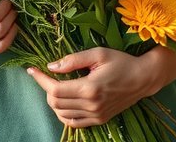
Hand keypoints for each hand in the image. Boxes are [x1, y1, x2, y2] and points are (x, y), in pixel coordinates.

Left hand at [26, 47, 158, 127]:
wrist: (143, 78)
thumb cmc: (122, 62)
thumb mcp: (98, 54)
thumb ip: (74, 60)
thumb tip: (52, 66)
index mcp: (89, 88)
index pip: (55, 89)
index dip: (41, 80)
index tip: (32, 70)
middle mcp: (91, 105)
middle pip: (55, 102)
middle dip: (46, 88)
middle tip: (46, 75)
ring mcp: (95, 115)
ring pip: (61, 114)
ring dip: (54, 101)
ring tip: (55, 86)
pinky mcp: (99, 120)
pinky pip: (73, 122)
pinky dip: (63, 113)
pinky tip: (64, 100)